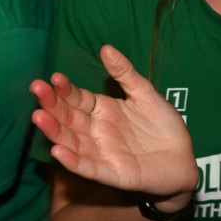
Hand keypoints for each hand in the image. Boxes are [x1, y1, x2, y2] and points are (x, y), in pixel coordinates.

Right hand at [30, 45, 198, 195]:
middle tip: (36, 88)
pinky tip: (57, 150)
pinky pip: (89, 167)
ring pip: (73, 142)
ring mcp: (104, 153)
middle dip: (52, 105)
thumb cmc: (162, 124)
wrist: (183, 157)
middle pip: (70, 118)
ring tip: (39, 116)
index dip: (65, 89)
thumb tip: (105, 48)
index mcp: (104, 111)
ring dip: (55, 131)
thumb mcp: (145, 93)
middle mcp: (98, 132)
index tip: (53, 77)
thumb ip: (125, 73)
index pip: (78, 99)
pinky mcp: (114, 173)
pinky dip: (73, 161)